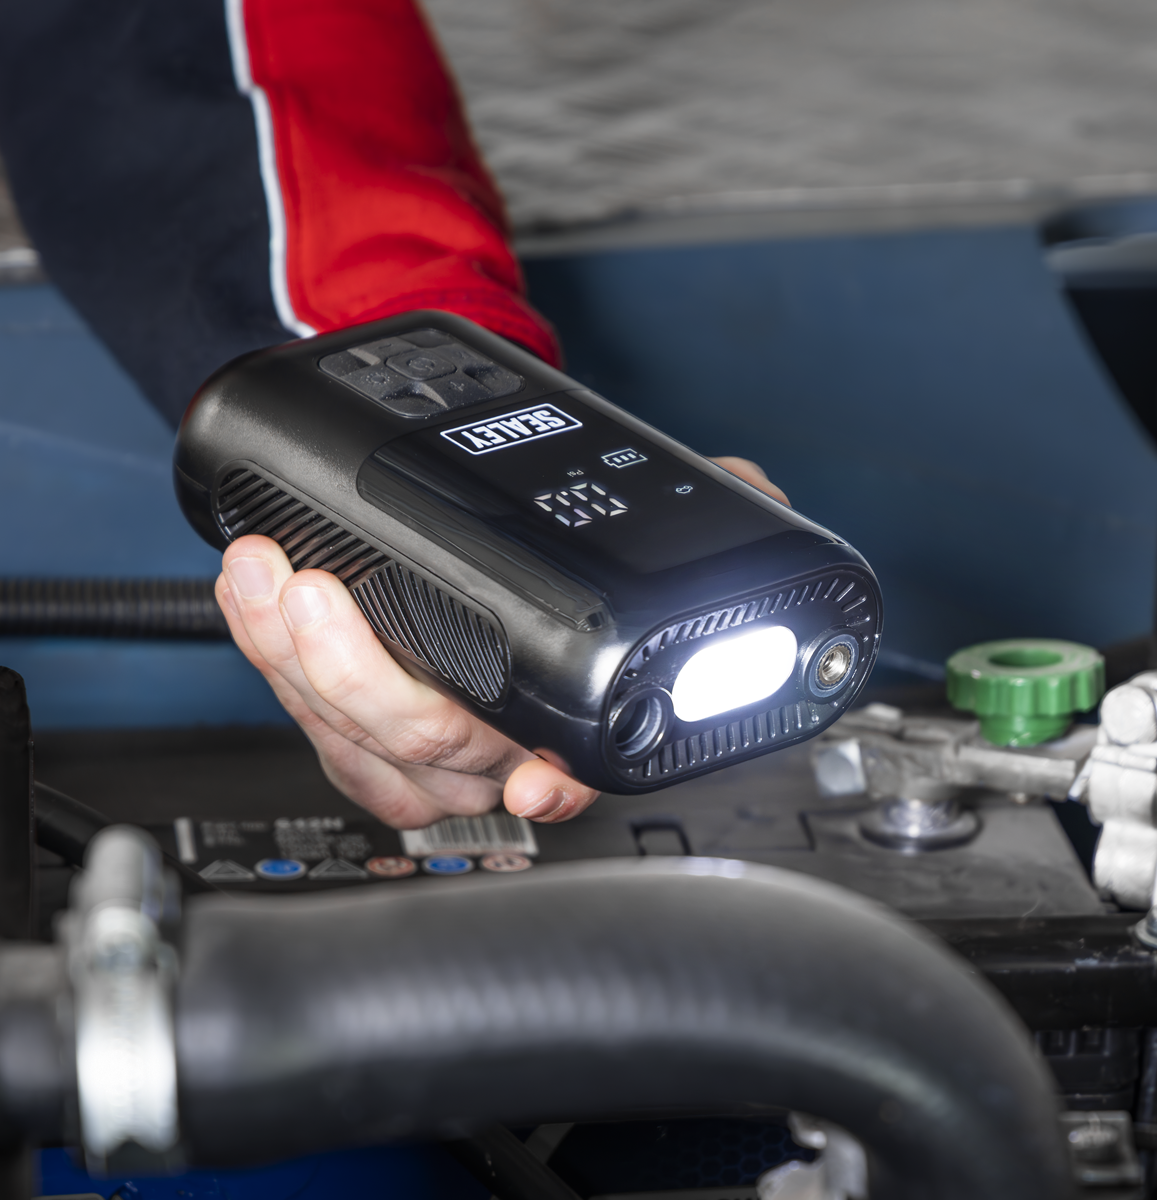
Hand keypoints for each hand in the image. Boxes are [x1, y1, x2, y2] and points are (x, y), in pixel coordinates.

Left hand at [215, 457, 787, 828]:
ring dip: (295, 665)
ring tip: (262, 576)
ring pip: (358, 741)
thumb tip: (758, 504)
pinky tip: (257, 605)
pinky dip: (274, 663)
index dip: (554, 785)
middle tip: (315, 592)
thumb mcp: (649, 519)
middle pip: (433, 747)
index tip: (538, 783)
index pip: (573, 773)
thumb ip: (714, 515)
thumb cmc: (567, 539)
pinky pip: (313, 720)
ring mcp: (425, 738)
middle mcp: (499, 747)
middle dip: (360, 675)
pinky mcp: (359, 718)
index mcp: (572, 722)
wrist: (488, 521)